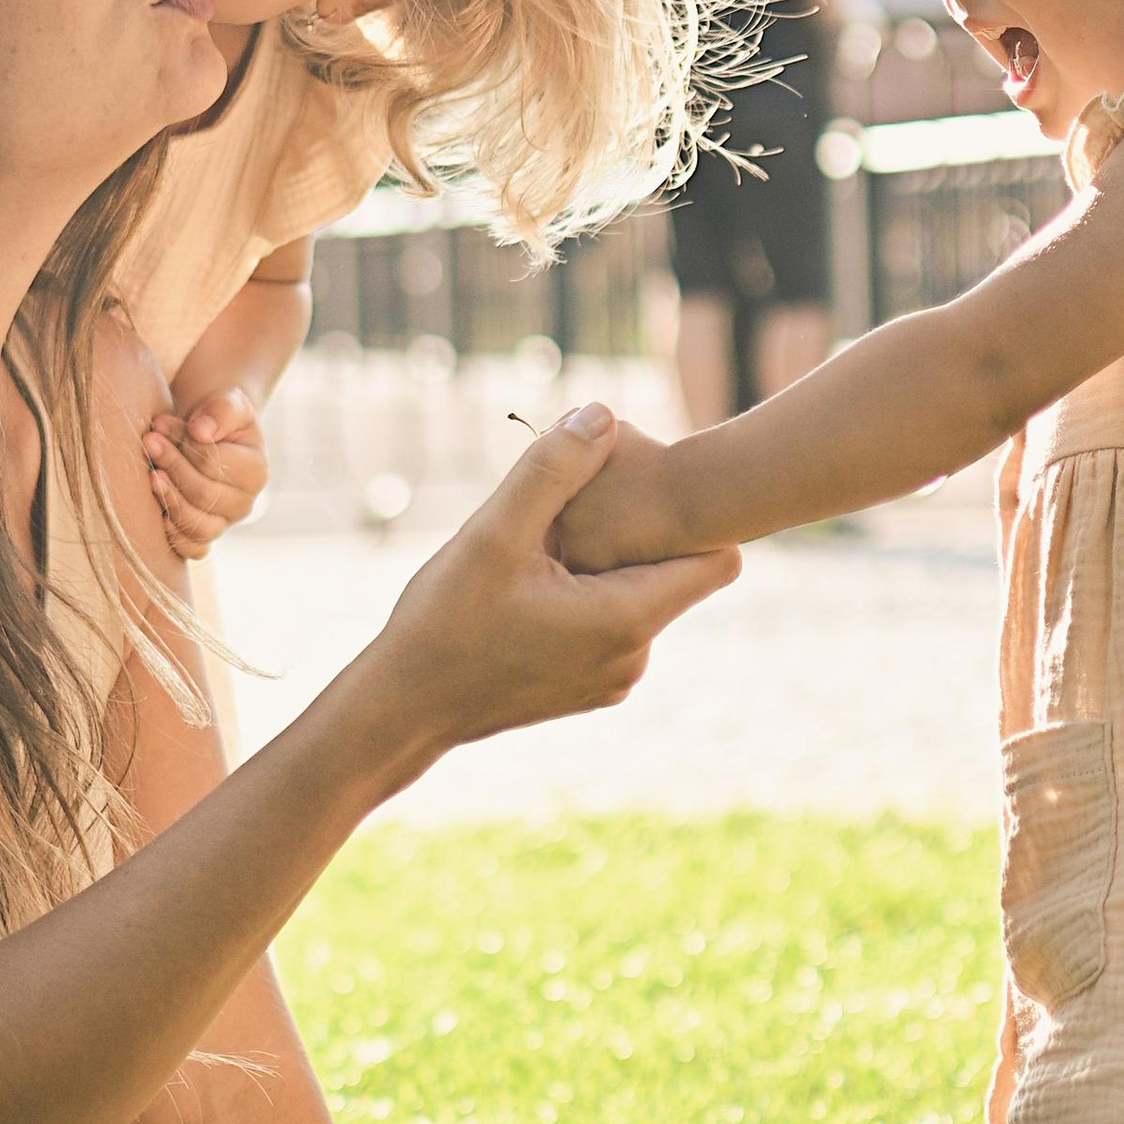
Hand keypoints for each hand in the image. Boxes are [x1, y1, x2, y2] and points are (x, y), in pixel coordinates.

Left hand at [142, 389, 268, 559]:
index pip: (215, 465)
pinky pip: (192, 549)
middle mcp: (245, 503)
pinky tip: (157, 513)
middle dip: (172, 468)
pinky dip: (173, 537)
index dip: (183, 446)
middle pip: (204, 496)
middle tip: (148, 442)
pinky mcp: (205, 536)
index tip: (159, 424)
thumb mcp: (227, 401)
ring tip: (149, 475)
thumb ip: (220, 410)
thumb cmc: (217, 416)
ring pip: (197, 526)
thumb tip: (201, 432)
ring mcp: (225, 523)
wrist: (207, 434)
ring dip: (168, 500)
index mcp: (256, 471)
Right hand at [360, 405, 737, 763]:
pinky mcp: (589, 687)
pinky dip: (584, 596)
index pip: (719, 559)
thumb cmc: (443, 626)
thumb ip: (552, 469)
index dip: (692, 517)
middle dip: (634, 534)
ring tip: (540, 551)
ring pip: (637, 595)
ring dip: (602, 564)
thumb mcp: (492, 535)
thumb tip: (601, 413)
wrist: (403, 711)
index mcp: (627, 620)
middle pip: (673, 573)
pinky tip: (530, 586)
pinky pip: (611, 624)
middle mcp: (635, 657)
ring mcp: (613, 678)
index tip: (643, 492)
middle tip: (569, 513)